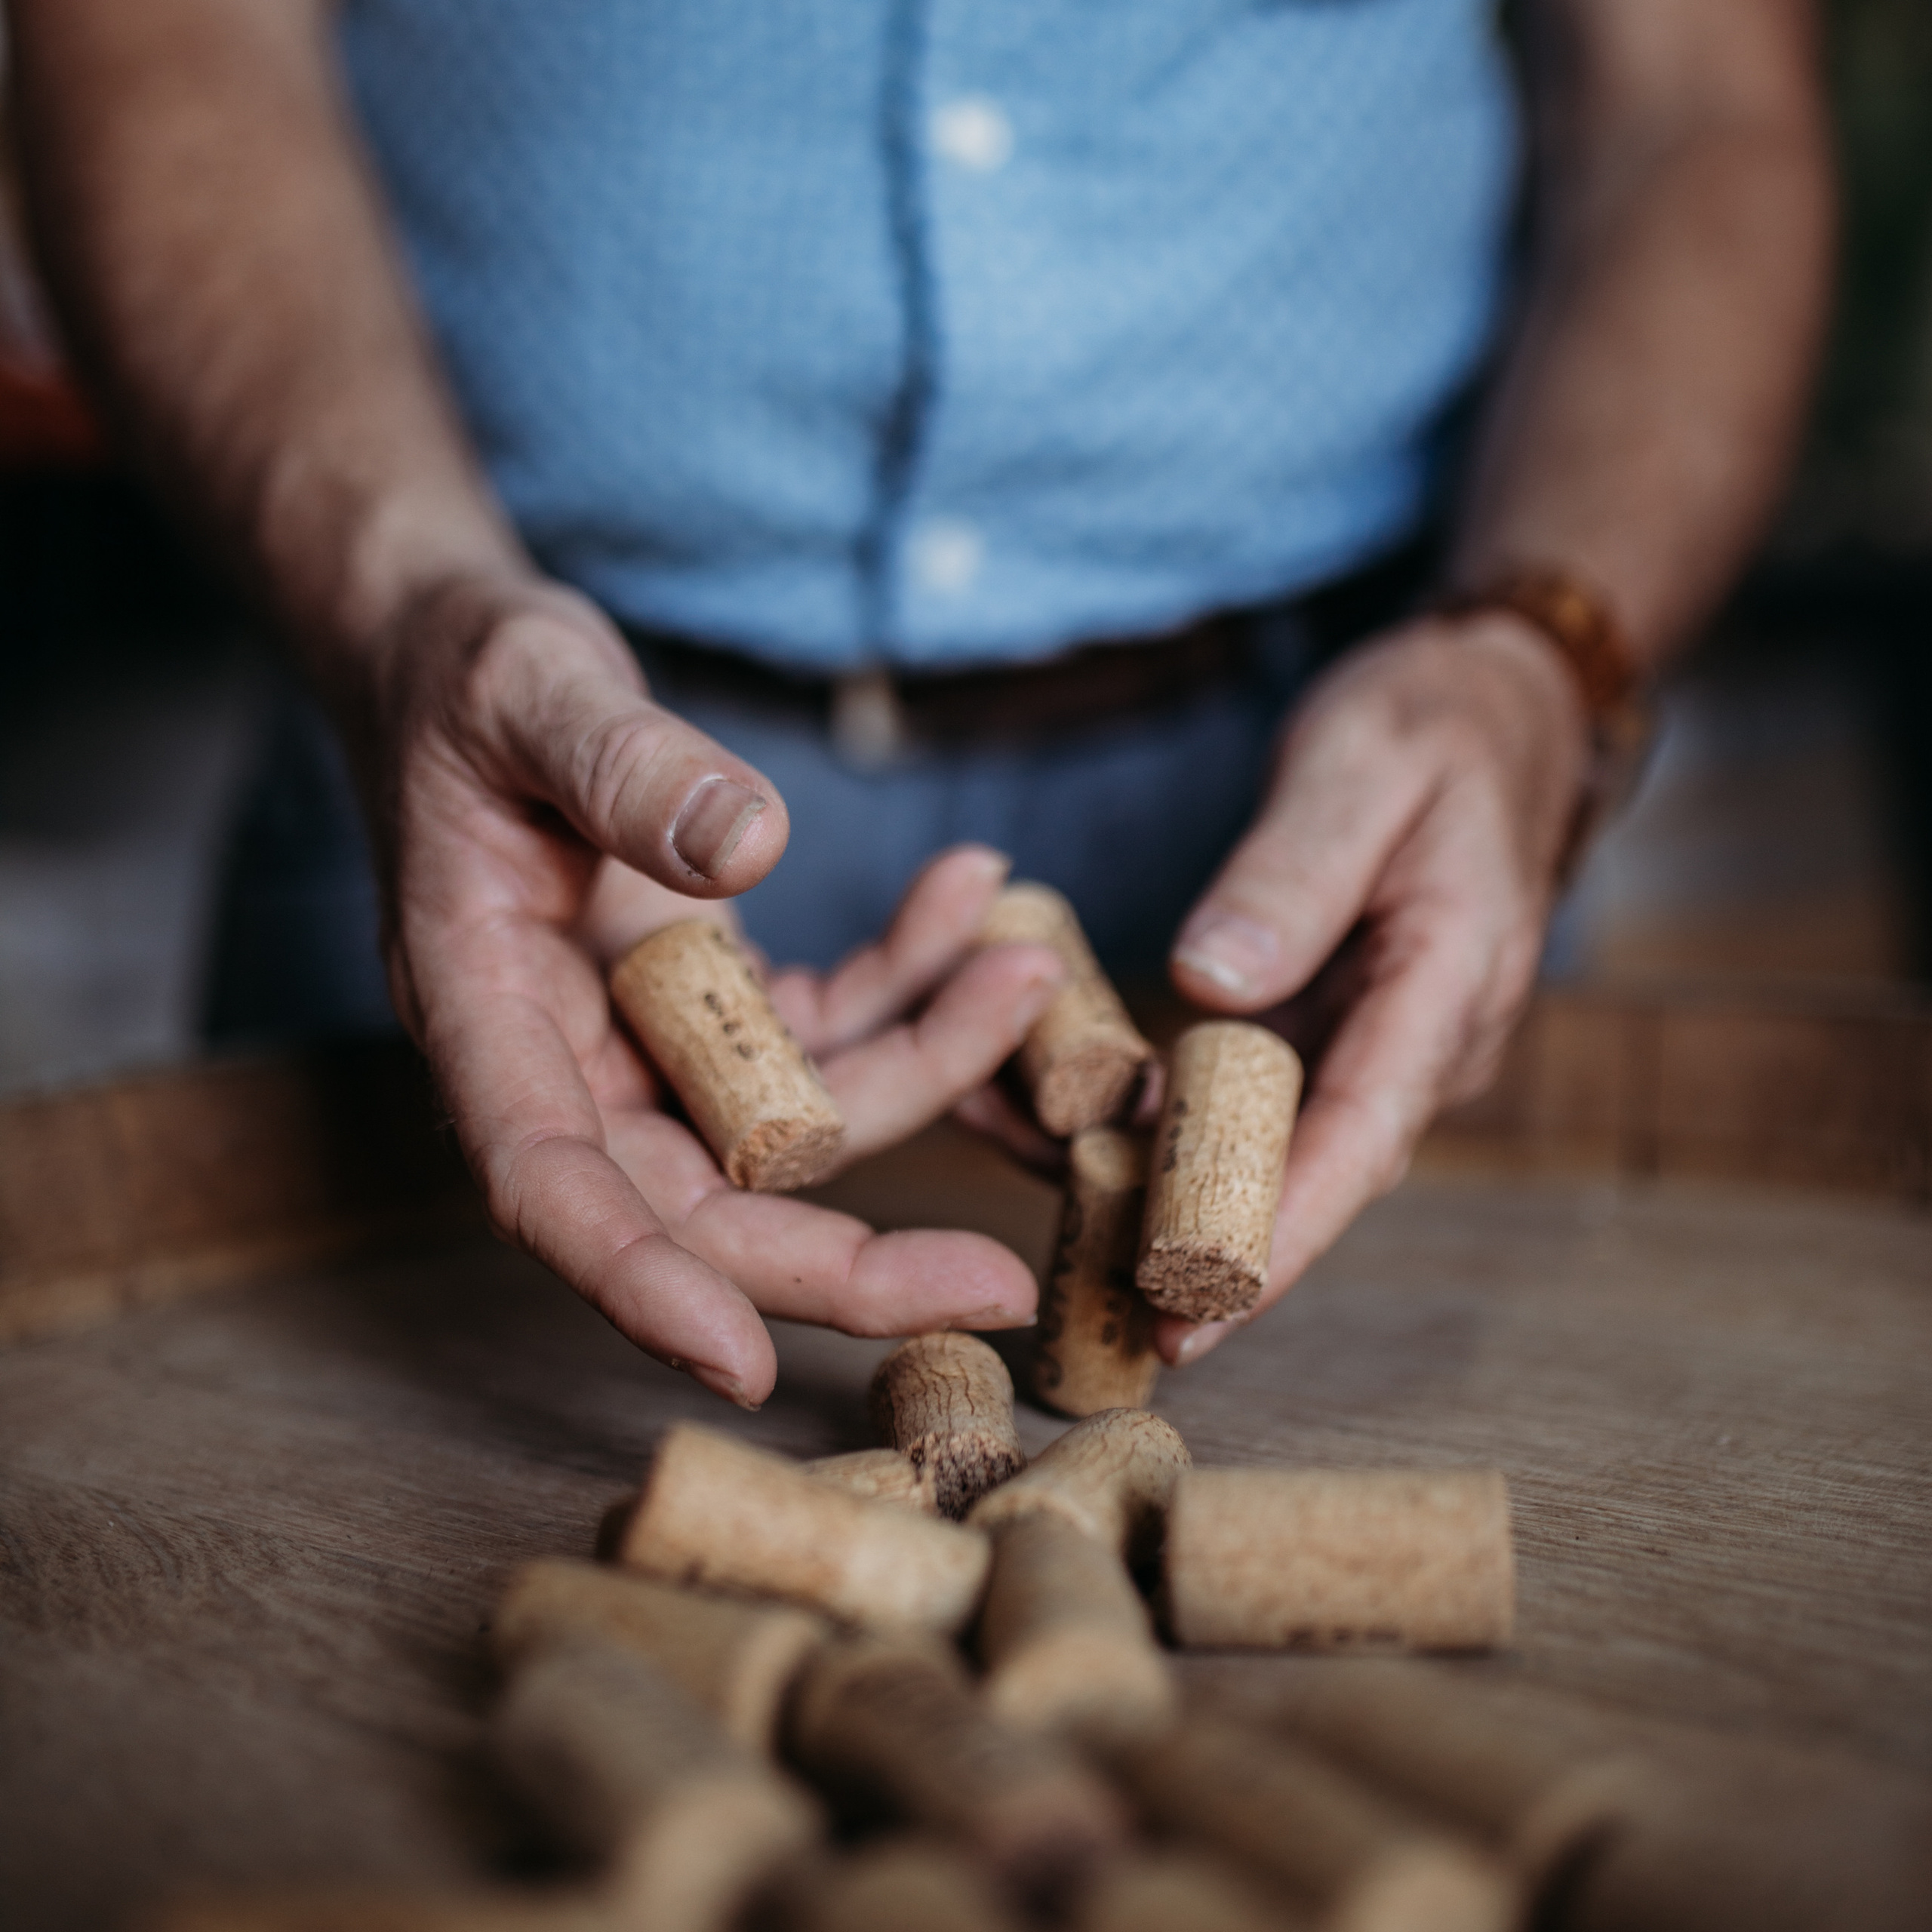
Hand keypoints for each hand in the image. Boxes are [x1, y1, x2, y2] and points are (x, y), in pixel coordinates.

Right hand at [357, 569, 1066, 1405]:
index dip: (637, 1283)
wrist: (464, 655)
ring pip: (798, 1120)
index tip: (744, 1364)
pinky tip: (973, 900)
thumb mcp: (529, 688)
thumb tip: (747, 845)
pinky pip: (831, 1024)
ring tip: (1029, 971)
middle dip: (847, 1257)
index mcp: (483, 1012)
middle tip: (998, 1281)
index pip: (549, 1185)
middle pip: (702, 1204)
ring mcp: (648, 1035)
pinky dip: (910, 978)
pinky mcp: (715, 992)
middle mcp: (569, 1056)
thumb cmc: (467, 671)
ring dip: (926, 1064)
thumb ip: (620, 764)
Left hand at [1164, 610, 1590, 1363]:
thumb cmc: (1432, 723)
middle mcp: (1421, 1035)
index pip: (1365, 1134)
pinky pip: (1258, 1094)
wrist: (1488, 702)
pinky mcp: (1335, 1022)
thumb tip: (1213, 983)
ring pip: (1283, 1146)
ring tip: (1087, 1254)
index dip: (1283, 1232)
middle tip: (1125, 1323)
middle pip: (1321, 1170)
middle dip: (1226, 1251)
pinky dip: (1181, 1126)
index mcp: (1448, 978)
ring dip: (1192, 1199)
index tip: (1202, 1306)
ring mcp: (1378, 1036)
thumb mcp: (1361, 766)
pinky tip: (1094, 1145)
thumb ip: (1294, 873)